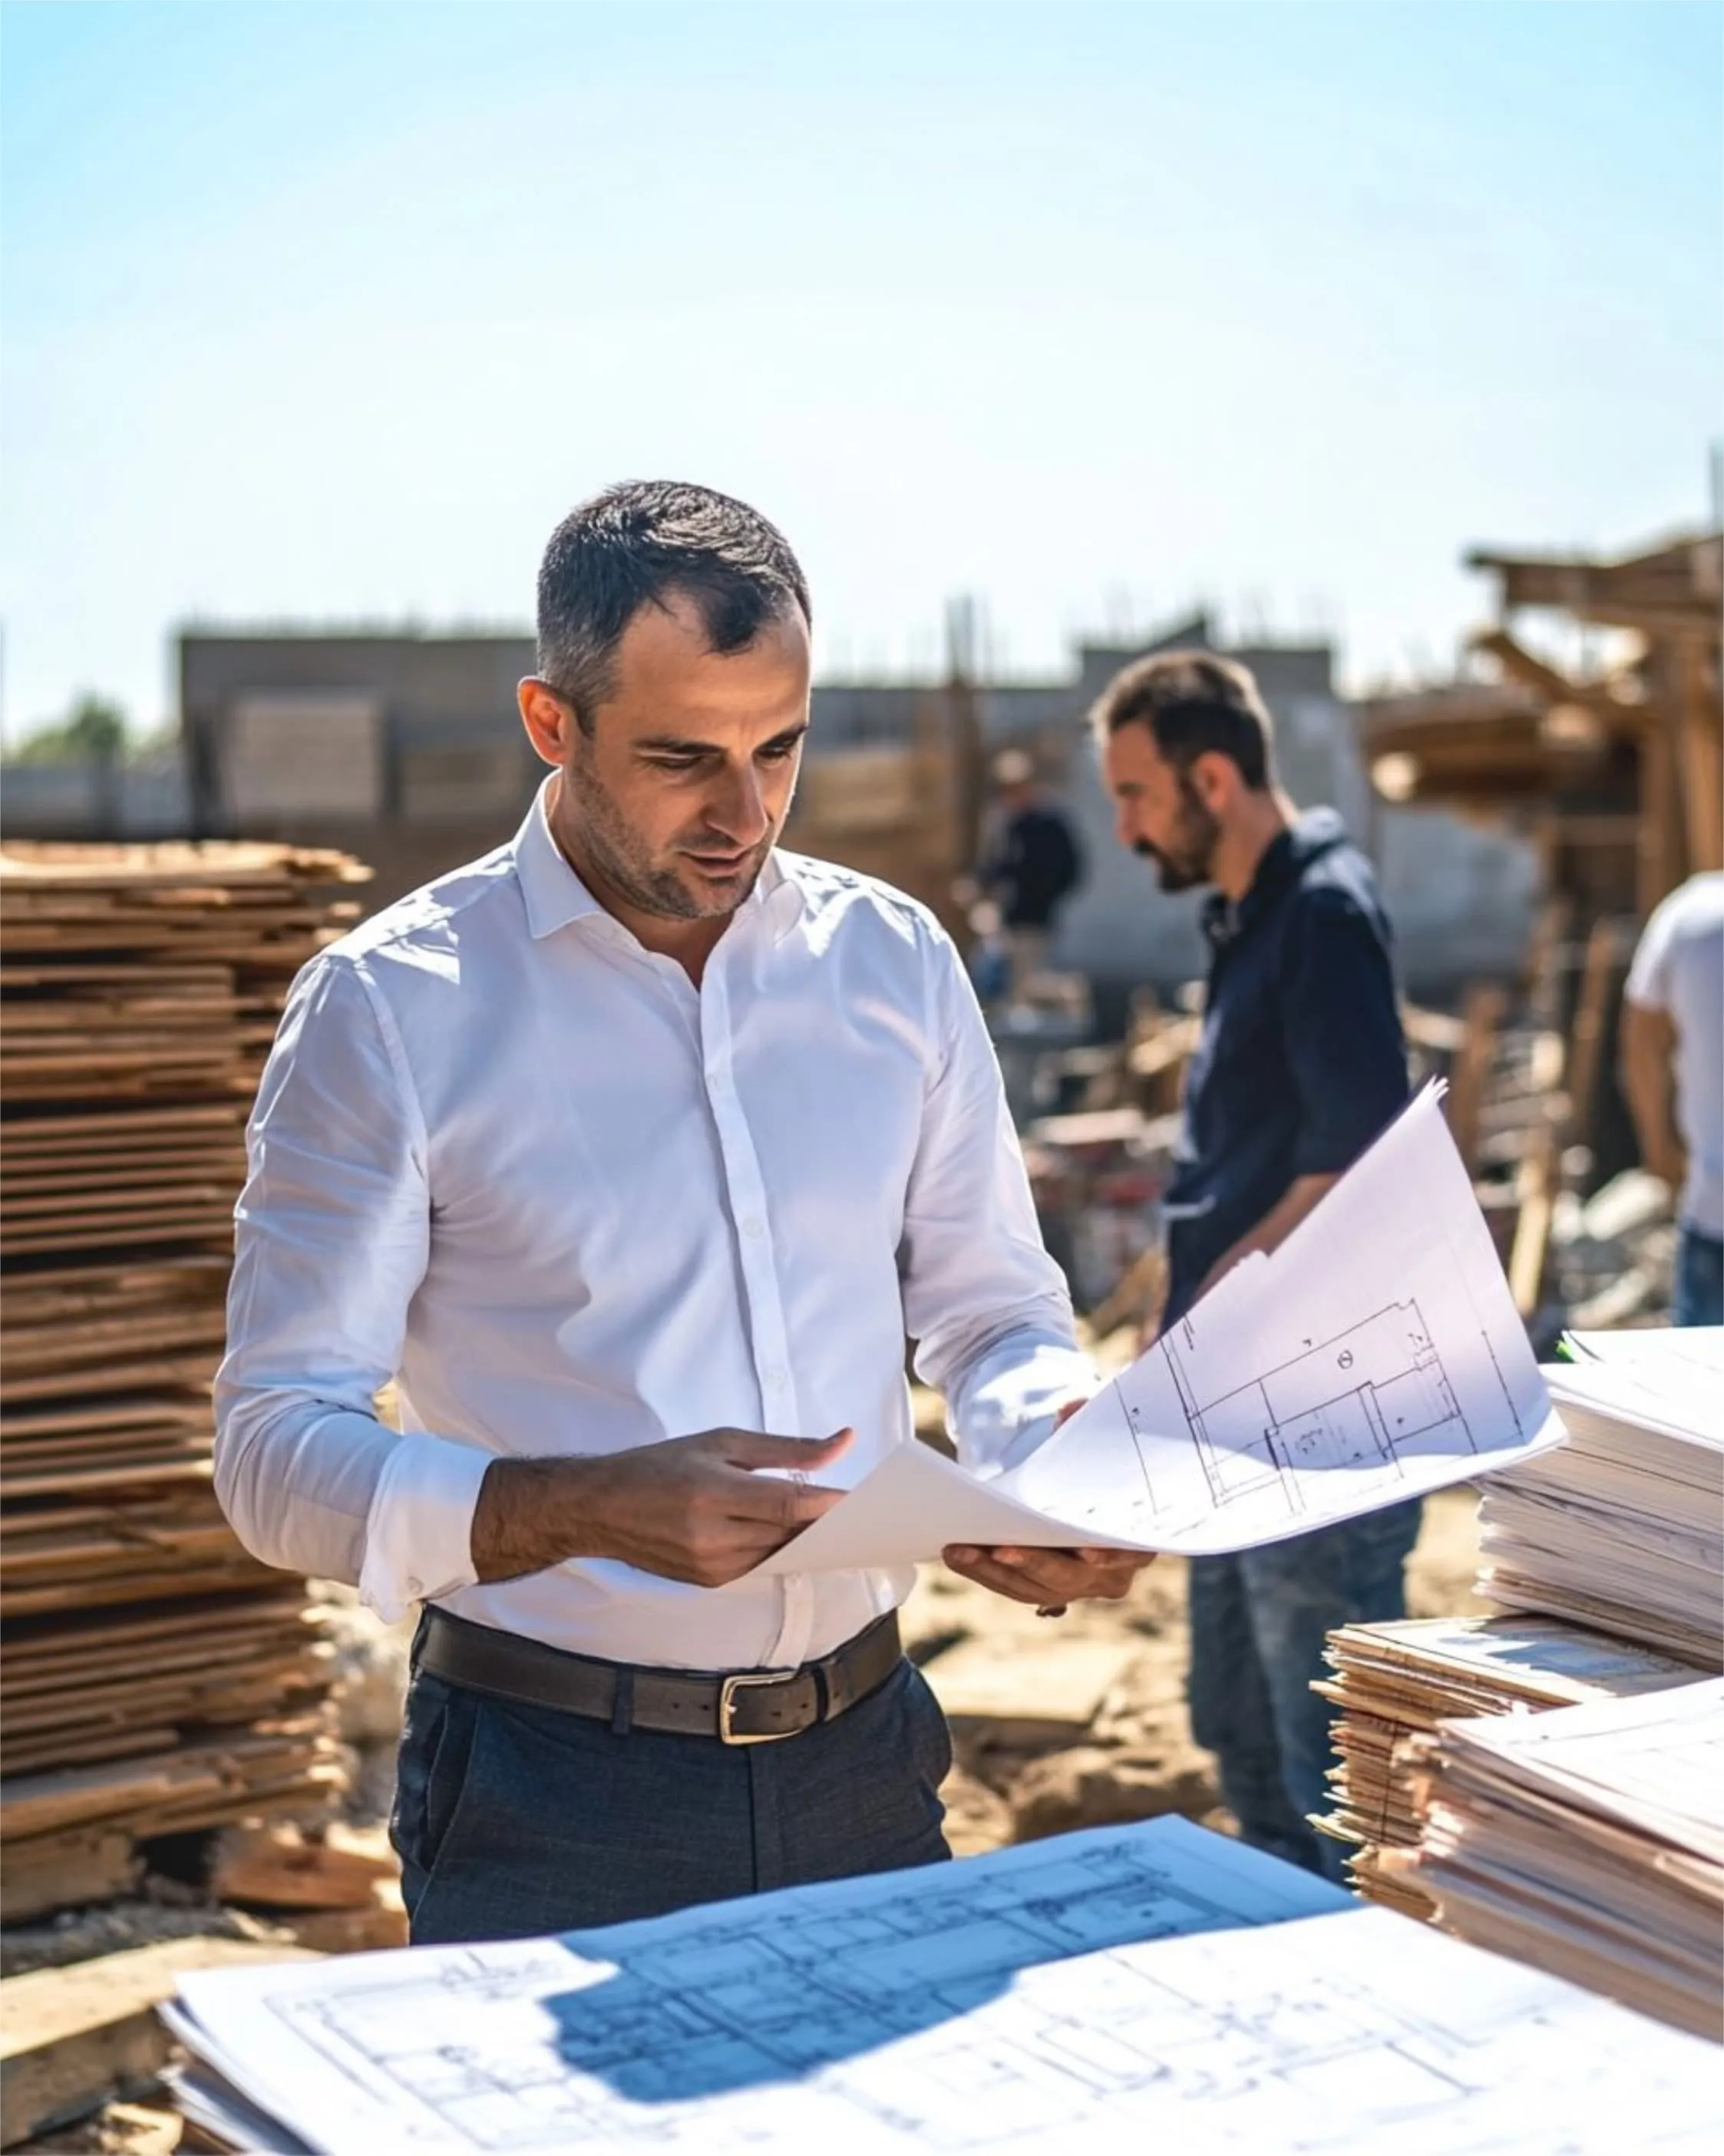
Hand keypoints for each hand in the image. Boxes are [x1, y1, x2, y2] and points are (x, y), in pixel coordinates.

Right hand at [471, 1427, 852, 1588]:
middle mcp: (711, 1537)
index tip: (865, 1499)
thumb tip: (843, 1443)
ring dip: (808, 1538)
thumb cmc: (662, 1465)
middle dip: (827, 1522)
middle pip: (788, 1533)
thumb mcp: (722, 1441)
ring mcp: (710, 1567)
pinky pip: (760, 1567)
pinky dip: (779, 1549)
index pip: (786, 1504)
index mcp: (712, 1494)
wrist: (601, 1509)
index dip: (829, 1504)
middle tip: (867, 1509)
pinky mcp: (708, 1583)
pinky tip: (795, 1534)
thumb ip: (785, 1448)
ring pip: (779, 1554)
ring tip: (840, 1521)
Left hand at [941, 1396, 1152, 1608]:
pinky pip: (1012, 1586)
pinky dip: (984, 1571)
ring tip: (960, 1549)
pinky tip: (957, 1553)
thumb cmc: (1093, 1467)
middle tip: (1001, 1548)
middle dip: (1034, 1563)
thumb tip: (1071, 1408)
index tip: (1087, 1551)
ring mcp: (1074, 1586)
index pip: (1131, 1552)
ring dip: (994, 1570)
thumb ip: (1086, 1423)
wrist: (1078, 1492)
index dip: (1111, 1554)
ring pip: (1034, 1588)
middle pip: (1071, 1577)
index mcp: (1137, 1539)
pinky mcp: (1043, 1589)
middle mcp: (1109, 1573)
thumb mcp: (1094, 1439)